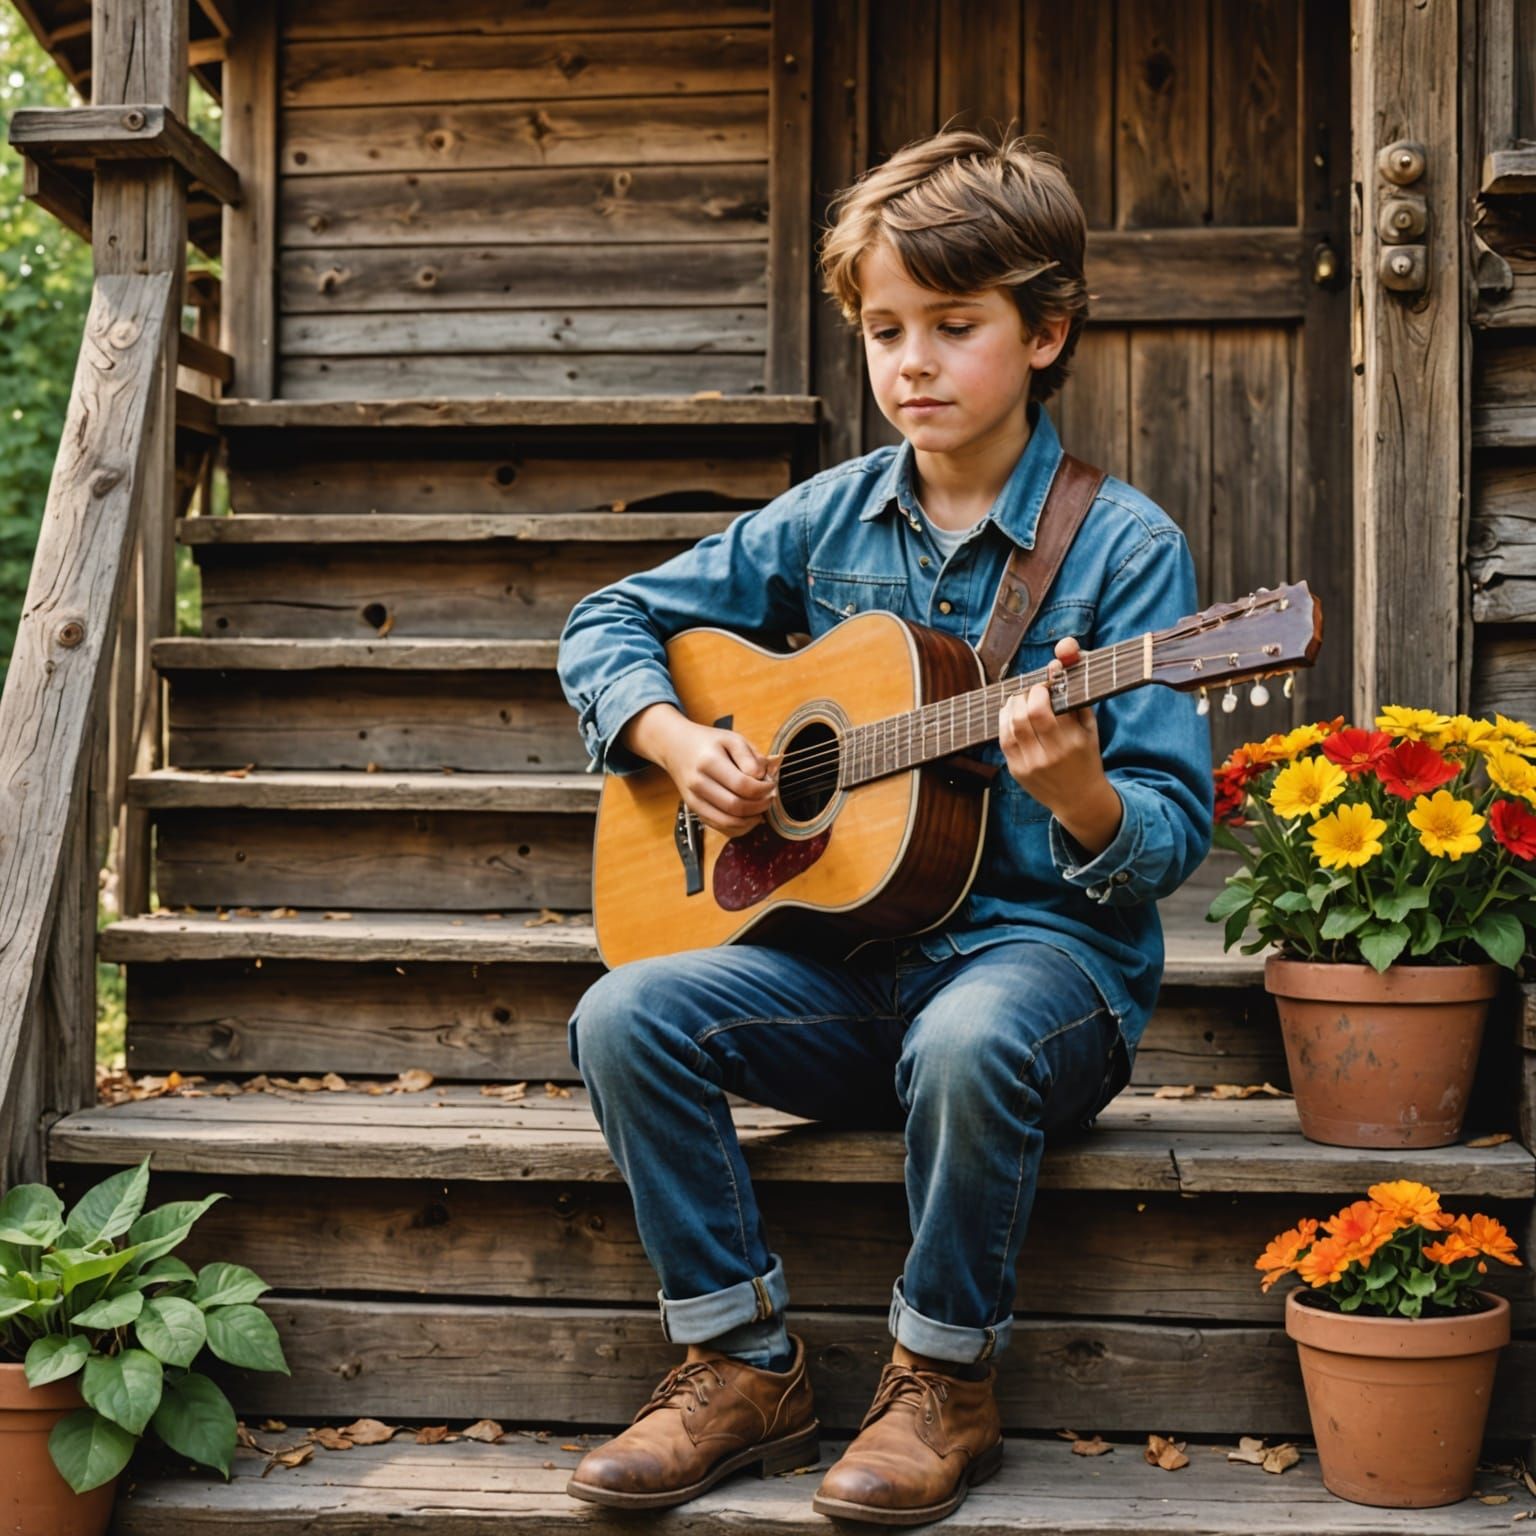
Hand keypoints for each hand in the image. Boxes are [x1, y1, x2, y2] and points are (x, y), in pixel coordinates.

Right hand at [658, 719, 777, 837]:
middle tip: (769, 798)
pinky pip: (719, 827)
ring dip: (750, 820)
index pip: (742, 784)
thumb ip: (751, 756)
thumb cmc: (708, 743)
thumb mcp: (732, 739)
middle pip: (735, 806)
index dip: (763, 789)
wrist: (676, 747)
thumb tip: (764, 777)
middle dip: (759, 806)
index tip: (771, 784)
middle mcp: (698, 783)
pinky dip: (738, 827)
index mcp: (709, 762)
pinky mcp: (694, 810)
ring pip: (728, 822)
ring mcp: (694, 799)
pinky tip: (748, 817)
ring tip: (760, 809)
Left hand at [998, 636, 1121, 854]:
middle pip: (1021, 715)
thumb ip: (1076, 691)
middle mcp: (1049, 756)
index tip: (1044, 684)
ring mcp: (1030, 766)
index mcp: (1071, 743)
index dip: (1038, 689)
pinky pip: (1003, 740)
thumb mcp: (1090, 725)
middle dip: (1023, 695)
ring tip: (1021, 700)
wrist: (1080, 799)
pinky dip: (1005, 722)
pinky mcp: (1017, 772)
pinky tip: (1013, 715)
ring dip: (1011, 706)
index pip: (1042, 709)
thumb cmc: (1086, 755)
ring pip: (1008, 726)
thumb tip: (1061, 655)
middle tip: (1031, 691)